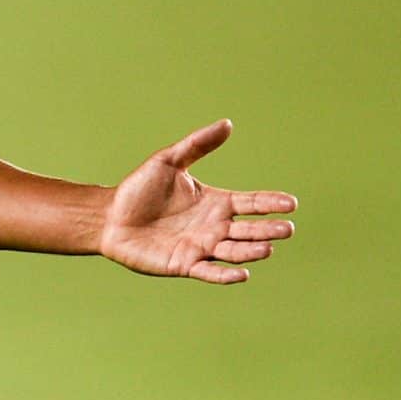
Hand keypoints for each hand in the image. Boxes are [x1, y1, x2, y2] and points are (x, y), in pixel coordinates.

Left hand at [100, 119, 295, 284]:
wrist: (109, 216)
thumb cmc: (138, 190)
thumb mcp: (168, 161)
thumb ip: (197, 144)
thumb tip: (227, 124)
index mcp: (216, 202)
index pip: (252, 203)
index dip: (271, 204)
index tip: (291, 203)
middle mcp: (214, 226)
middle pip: (249, 229)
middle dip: (268, 230)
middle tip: (286, 229)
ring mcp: (201, 247)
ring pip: (234, 251)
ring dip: (251, 251)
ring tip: (267, 248)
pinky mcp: (185, 264)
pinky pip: (210, 272)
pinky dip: (226, 275)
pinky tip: (242, 274)